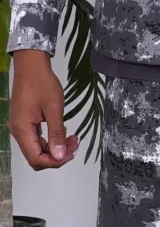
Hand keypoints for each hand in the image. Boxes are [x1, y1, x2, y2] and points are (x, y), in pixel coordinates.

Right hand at [9, 49, 78, 170]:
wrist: (31, 64)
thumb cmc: (42, 83)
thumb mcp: (54, 109)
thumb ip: (56, 135)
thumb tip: (59, 156)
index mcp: (22, 129)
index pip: (36, 159)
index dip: (55, 161)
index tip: (70, 152)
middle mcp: (18, 131)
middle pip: (36, 157)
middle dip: (57, 156)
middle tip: (73, 145)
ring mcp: (20, 127)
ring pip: (38, 150)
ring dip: (56, 149)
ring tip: (71, 139)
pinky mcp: (25, 123)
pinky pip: (37, 140)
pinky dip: (50, 141)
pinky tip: (62, 132)